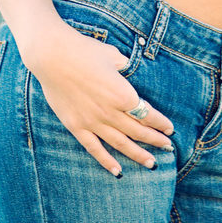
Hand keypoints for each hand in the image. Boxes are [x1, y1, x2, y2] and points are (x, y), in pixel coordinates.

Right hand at [25, 22, 174, 174]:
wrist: (52, 55)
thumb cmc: (84, 50)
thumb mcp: (112, 55)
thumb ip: (125, 67)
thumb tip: (131, 70)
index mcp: (122, 93)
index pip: (147, 114)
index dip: (160, 123)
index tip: (170, 129)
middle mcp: (110, 112)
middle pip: (137, 131)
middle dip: (155, 140)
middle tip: (168, 148)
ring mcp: (92, 121)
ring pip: (120, 144)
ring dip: (137, 154)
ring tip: (152, 163)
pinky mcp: (76, 126)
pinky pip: (94, 148)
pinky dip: (107, 161)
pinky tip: (118, 171)